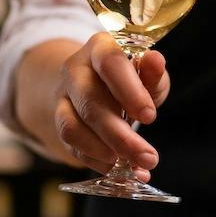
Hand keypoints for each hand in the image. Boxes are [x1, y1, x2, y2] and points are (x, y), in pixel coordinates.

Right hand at [51, 33, 171, 178]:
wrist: (98, 85)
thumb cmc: (130, 79)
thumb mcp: (147, 73)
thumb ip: (152, 71)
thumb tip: (156, 61)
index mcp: (100, 48)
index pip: (109, 63)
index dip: (129, 91)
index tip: (150, 117)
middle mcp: (75, 69)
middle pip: (89, 101)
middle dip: (120, 134)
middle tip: (148, 157)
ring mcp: (62, 96)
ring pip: (72, 126)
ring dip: (104, 151)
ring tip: (134, 167)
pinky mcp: (59, 120)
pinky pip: (69, 144)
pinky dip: (94, 160)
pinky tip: (117, 168)